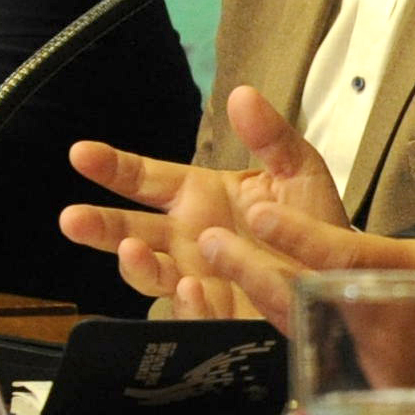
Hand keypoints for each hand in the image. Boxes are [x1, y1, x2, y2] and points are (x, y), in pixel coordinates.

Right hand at [59, 86, 345, 319]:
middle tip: (73, 219)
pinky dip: (188, 306)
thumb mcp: (298, 172)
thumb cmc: (312, 226)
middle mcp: (187, 240)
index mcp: (198, 198)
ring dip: (136, 264)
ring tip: (132, 250)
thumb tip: (243, 95)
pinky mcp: (219, 318)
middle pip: (130, 231)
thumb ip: (270, 136)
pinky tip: (189, 288)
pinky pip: (195, 315)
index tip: (82, 154)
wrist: (341, 281)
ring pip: (151, 275)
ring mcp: (197, 280)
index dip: (113, 167)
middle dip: (100, 226)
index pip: (144, 178)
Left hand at [197, 103, 414, 338]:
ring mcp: (366, 352)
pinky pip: (298, 349)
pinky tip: (212, 304)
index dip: (303, 237)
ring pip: (297, 326)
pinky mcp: (355, 369)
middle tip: (210, 241)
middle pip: (309, 299)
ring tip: (201, 262)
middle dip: (258, 272)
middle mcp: (384, 319)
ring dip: (249, 295)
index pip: (350, 259)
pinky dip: (259, 325)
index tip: (259, 211)